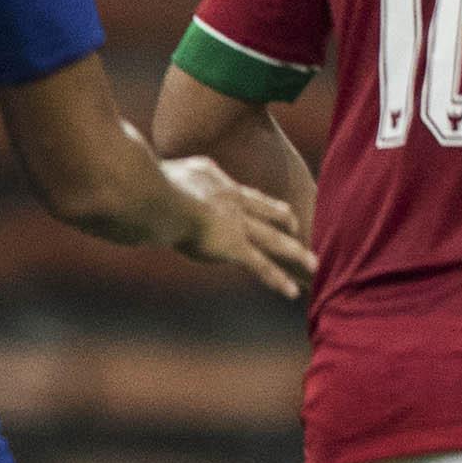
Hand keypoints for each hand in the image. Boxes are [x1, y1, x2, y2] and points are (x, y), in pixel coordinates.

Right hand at [161, 154, 316, 299]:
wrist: (157, 198)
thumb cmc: (147, 184)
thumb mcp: (163, 171)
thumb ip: (169, 175)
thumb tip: (162, 175)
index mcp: (214, 180)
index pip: (239, 191)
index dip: (253, 199)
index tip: (262, 203)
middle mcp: (232, 200)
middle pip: (265, 210)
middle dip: (283, 219)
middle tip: (296, 224)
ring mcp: (236, 224)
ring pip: (273, 240)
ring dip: (294, 252)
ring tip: (314, 263)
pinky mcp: (234, 247)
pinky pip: (261, 266)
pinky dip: (277, 279)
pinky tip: (292, 291)